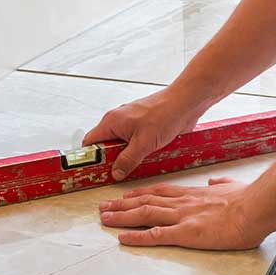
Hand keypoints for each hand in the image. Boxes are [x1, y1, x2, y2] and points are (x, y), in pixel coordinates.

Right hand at [83, 88, 204, 179]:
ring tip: (136, 164)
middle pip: (106, 145)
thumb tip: (116, 172)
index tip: (95, 171)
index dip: (90, 158)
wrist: (185, 102)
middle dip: (112, 160)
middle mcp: (118, 120)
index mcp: (112, 121)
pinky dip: (138, 150)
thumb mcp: (144, 143)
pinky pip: (134, 141)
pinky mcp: (143, 125)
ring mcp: (131, 122)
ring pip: (121, 144)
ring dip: (128, 155)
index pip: (90, 142)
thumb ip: (127, 160)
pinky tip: (147, 156)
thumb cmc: (165, 114)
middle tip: (119, 172)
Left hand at [98, 177, 267, 249]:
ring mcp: (182, 217)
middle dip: (122, 204)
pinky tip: (122, 238)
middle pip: (145, 202)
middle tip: (104, 206)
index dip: (139, 194)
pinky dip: (137, 236)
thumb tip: (215, 182)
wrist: (254, 208)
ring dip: (122, 217)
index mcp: (192, 194)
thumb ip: (220, 184)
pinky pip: (156, 235)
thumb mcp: (231, 186)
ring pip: (144, 215)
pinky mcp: (186, 233)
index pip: (159, 191)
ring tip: (104, 219)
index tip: (125, 195)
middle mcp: (181, 203)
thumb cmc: (248, 199)